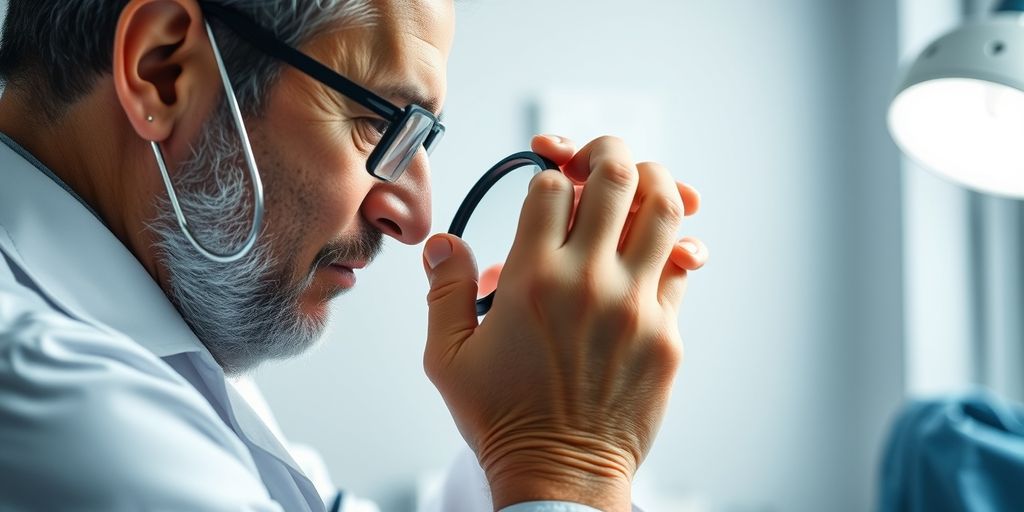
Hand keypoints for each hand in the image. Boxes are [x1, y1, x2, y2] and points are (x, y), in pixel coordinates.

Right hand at [421, 135, 707, 510]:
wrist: (559, 476)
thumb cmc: (501, 419)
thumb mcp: (448, 356)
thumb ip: (444, 290)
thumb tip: (442, 242)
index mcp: (531, 279)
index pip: (552, 187)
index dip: (550, 176)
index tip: (548, 192)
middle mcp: (588, 282)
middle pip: (616, 176)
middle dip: (606, 153)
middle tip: (598, 161)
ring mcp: (635, 306)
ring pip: (663, 209)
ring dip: (653, 183)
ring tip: (638, 183)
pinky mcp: (667, 333)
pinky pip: (680, 268)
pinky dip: (671, 246)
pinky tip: (656, 249)